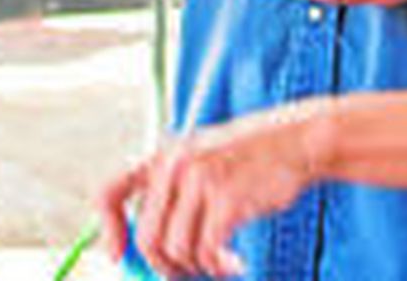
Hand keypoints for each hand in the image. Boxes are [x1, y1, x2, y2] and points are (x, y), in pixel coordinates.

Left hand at [97, 106, 323, 278]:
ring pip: (176, 250)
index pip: (109, 192)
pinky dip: (219, 267)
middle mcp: (175, 164)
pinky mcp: (226, 198)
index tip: (117, 256)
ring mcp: (200, 180)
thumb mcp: (205, 160)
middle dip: (164, 267)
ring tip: (221, 265)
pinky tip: (236, 264)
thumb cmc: (253, 158)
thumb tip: (153, 255)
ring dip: (197, 269)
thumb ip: (176, 195)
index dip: (108, 229)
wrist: (298, 139)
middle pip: (146, 237)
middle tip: (187, 275)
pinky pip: (207, 251)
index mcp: (163, 154)